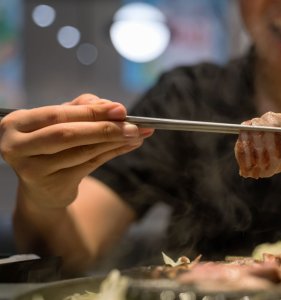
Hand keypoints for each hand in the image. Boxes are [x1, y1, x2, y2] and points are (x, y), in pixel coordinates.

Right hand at [0, 94, 153, 206]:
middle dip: (104, 129)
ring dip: (114, 142)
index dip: (91, 112)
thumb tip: (112, 106)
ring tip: (137, 135)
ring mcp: (33, 170)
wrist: (41, 186)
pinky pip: (90, 165)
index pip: (57, 115)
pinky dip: (113, 153)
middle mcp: (17, 147)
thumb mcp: (61, 120)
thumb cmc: (52, 143)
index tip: (120, 109)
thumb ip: (83, 107)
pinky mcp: (52, 186)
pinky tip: (129, 146)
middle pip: (67, 135)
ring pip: (82, 152)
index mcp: (15, 124)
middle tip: (133, 126)